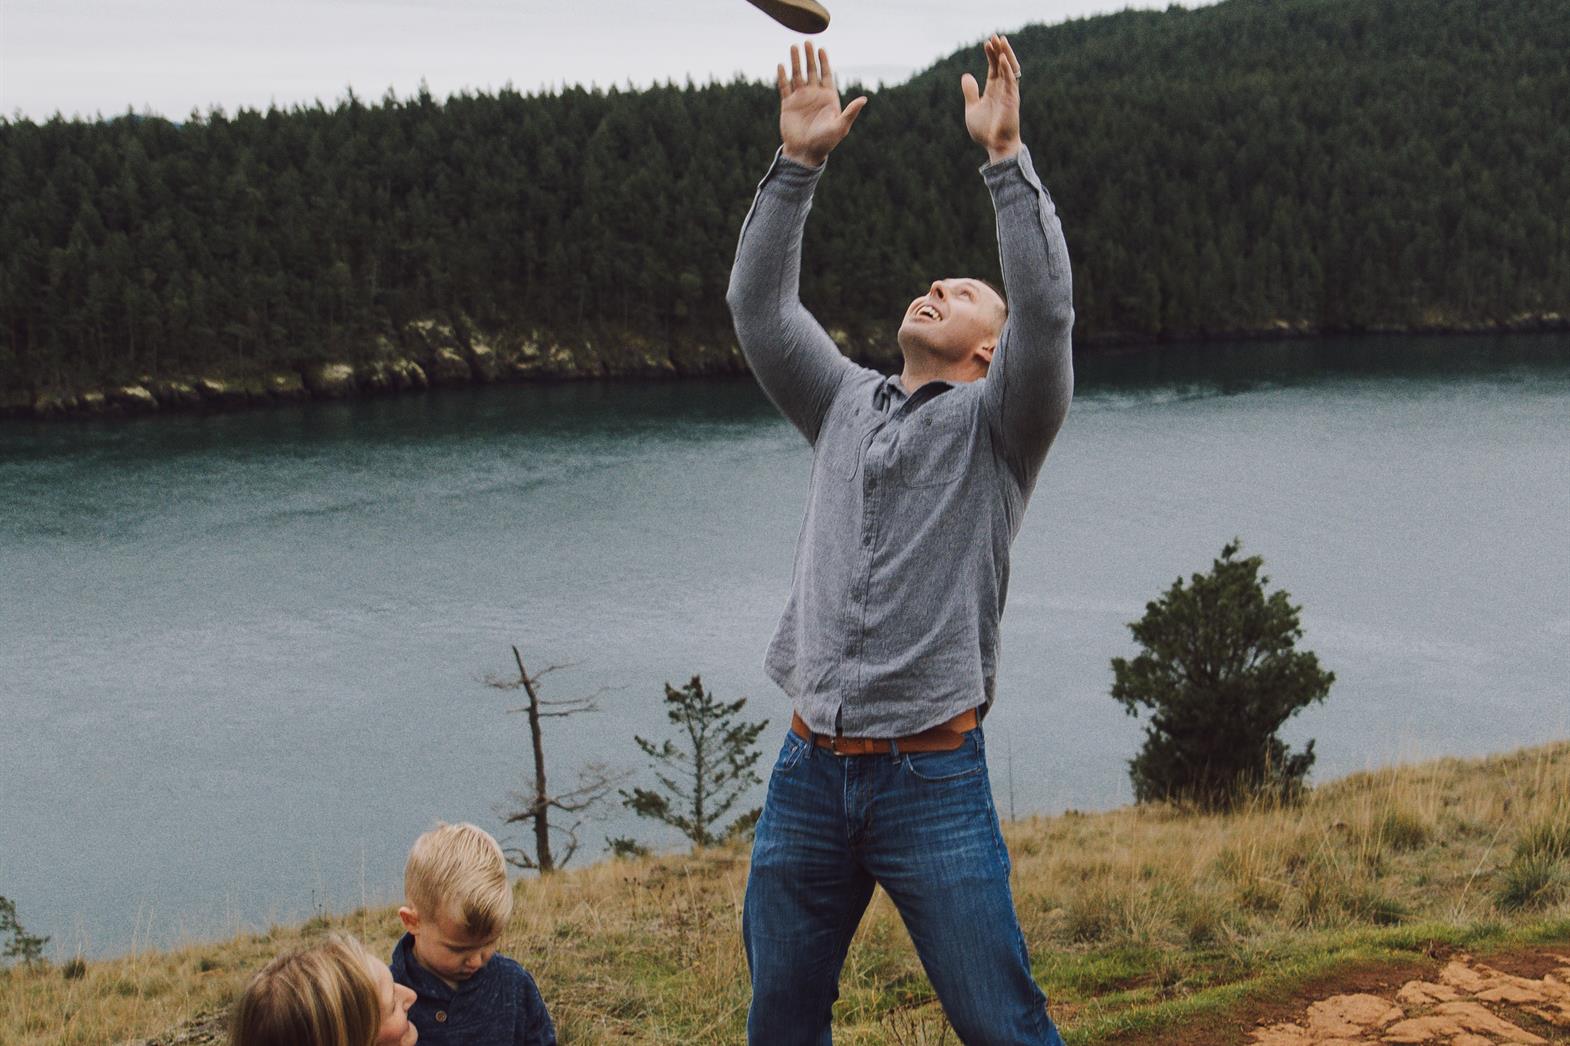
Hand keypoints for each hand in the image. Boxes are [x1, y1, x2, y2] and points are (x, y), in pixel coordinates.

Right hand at [777, 42, 867, 167]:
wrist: (805, 153)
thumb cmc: (825, 142)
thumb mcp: (840, 127)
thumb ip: (851, 112)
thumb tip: (864, 99)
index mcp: (828, 98)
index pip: (826, 75)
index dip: (824, 62)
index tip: (821, 49)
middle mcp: (814, 95)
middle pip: (811, 71)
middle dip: (809, 57)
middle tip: (807, 42)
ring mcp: (801, 99)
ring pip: (797, 75)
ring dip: (796, 62)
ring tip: (793, 47)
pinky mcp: (788, 105)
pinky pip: (784, 87)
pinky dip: (783, 76)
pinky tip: (781, 65)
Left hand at [961, 34, 1022, 163]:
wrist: (995, 146)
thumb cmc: (986, 131)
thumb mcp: (972, 109)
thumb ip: (970, 93)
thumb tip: (966, 75)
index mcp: (994, 90)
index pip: (994, 68)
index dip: (991, 55)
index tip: (987, 43)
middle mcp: (1003, 89)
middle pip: (1002, 64)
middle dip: (999, 50)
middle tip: (995, 36)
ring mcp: (1009, 94)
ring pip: (1010, 69)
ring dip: (1005, 54)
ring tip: (1000, 40)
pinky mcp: (1012, 100)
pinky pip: (1010, 81)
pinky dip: (1007, 69)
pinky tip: (1002, 58)